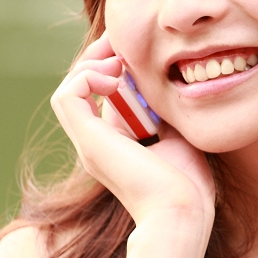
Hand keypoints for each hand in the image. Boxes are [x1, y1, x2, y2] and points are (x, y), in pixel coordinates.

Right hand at [50, 33, 215, 231]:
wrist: (182, 214)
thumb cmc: (189, 185)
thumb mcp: (178, 136)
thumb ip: (165, 112)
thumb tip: (169, 85)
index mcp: (115, 144)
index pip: (100, 95)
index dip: (112, 66)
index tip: (137, 51)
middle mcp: (96, 143)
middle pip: (79, 88)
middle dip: (99, 57)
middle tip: (123, 43)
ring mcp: (90, 143)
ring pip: (68, 90)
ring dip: (91, 64)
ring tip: (119, 61)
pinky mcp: (90, 141)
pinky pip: (68, 96)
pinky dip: (88, 77)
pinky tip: (115, 77)